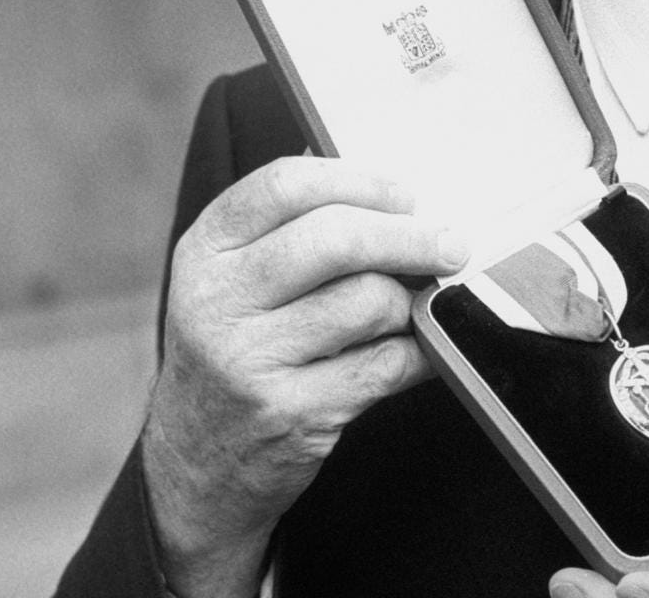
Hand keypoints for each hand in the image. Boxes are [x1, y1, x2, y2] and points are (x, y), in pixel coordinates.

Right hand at [141, 156, 467, 597]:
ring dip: (407, 303)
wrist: (194, 467)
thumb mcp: (237, 280)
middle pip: (337, 238)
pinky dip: (419, 353)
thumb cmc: (239, 350)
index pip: (285, 186)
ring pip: (368, 300)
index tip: (405, 194)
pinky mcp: (289, 414)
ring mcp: (248, 361)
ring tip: (405, 310)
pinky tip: (421, 349)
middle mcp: (217, 301)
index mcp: (205, 250)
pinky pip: (385, 363)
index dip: (359, 181)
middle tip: (454, 243)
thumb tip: (394, 193)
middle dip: (411, 236)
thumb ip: (295, 229)